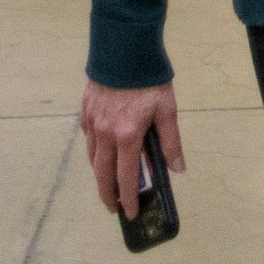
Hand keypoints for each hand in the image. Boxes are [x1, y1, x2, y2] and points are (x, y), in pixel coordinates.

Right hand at [81, 79, 184, 216]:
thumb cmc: (150, 79)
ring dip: (100, 175)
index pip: (126, 177)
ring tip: (108, 185)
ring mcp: (93, 123)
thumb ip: (171, 142)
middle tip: (114, 208)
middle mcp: (106, 134)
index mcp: (128, 136)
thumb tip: (177, 168)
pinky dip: (95, 152)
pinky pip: (89, 139)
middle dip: (108, 195)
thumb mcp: (167, 110)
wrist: (124, 50)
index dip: (128, 198)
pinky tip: (102, 153)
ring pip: (93, 158)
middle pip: (103, 174)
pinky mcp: (86, 112)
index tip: (130, 213)